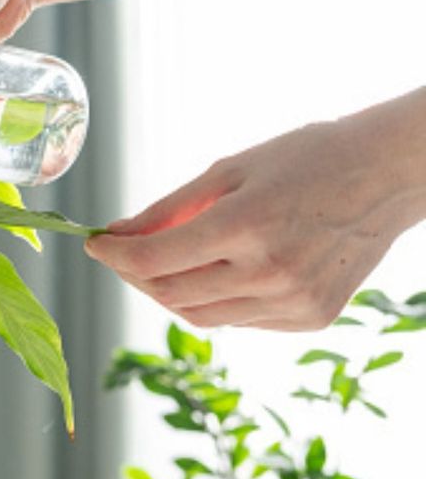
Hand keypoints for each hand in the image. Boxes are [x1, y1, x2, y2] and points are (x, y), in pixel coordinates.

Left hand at [85, 104, 425, 330]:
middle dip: (133, 274)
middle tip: (120, 252)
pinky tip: (217, 270)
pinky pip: (239, 320)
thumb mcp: (229, 170)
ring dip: (169, 291)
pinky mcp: (310, 318)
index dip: (112, 254)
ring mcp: (293, 303)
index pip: (153, 259)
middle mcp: (269, 274)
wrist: (386, 176)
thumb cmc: (306, 158)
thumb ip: (169, 208)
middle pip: (170, 293)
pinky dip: (214, 300)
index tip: (93, 242)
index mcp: (245, 227)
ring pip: (201, 316)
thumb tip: (117, 233)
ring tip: (162, 260)